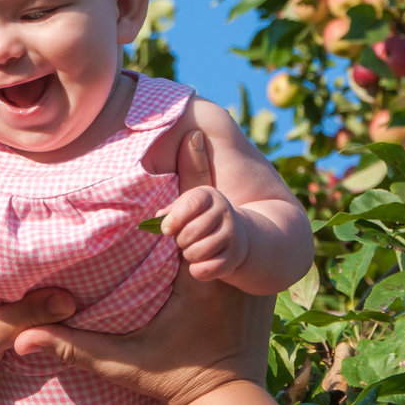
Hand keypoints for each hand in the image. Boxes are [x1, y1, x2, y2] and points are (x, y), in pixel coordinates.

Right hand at [13, 130, 273, 404]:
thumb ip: (74, 348)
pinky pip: (241, 227)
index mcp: (199, 274)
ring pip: (236, 210)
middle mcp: (227, 264)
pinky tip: (208, 181)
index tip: (190, 131)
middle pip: (223, 197)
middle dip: (206, 160)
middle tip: (193, 114)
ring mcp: (243, 269)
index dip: (194, 167)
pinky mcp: (248, 274)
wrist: (226, 398)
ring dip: (217, 180)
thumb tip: (22, 340)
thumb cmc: (174, 378)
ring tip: (201, 136)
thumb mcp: (122, 364)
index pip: (200, 207)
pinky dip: (225, 205)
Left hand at [157, 133, 247, 281]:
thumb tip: (193, 133)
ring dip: (190, 256)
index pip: (187, 206)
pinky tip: (204, 263)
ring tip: (195, 249)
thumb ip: (187, 172)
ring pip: (194, 252)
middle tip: (185, 239)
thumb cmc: (202, 220)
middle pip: (186, 234)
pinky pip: (203, 270)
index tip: (167, 228)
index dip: (173, 220)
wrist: (236, 245)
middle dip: (180, 241)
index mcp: (210, 195)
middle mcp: (224, 212)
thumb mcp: (192, 196)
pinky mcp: (234, 259)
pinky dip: (199, 270)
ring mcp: (232, 236)